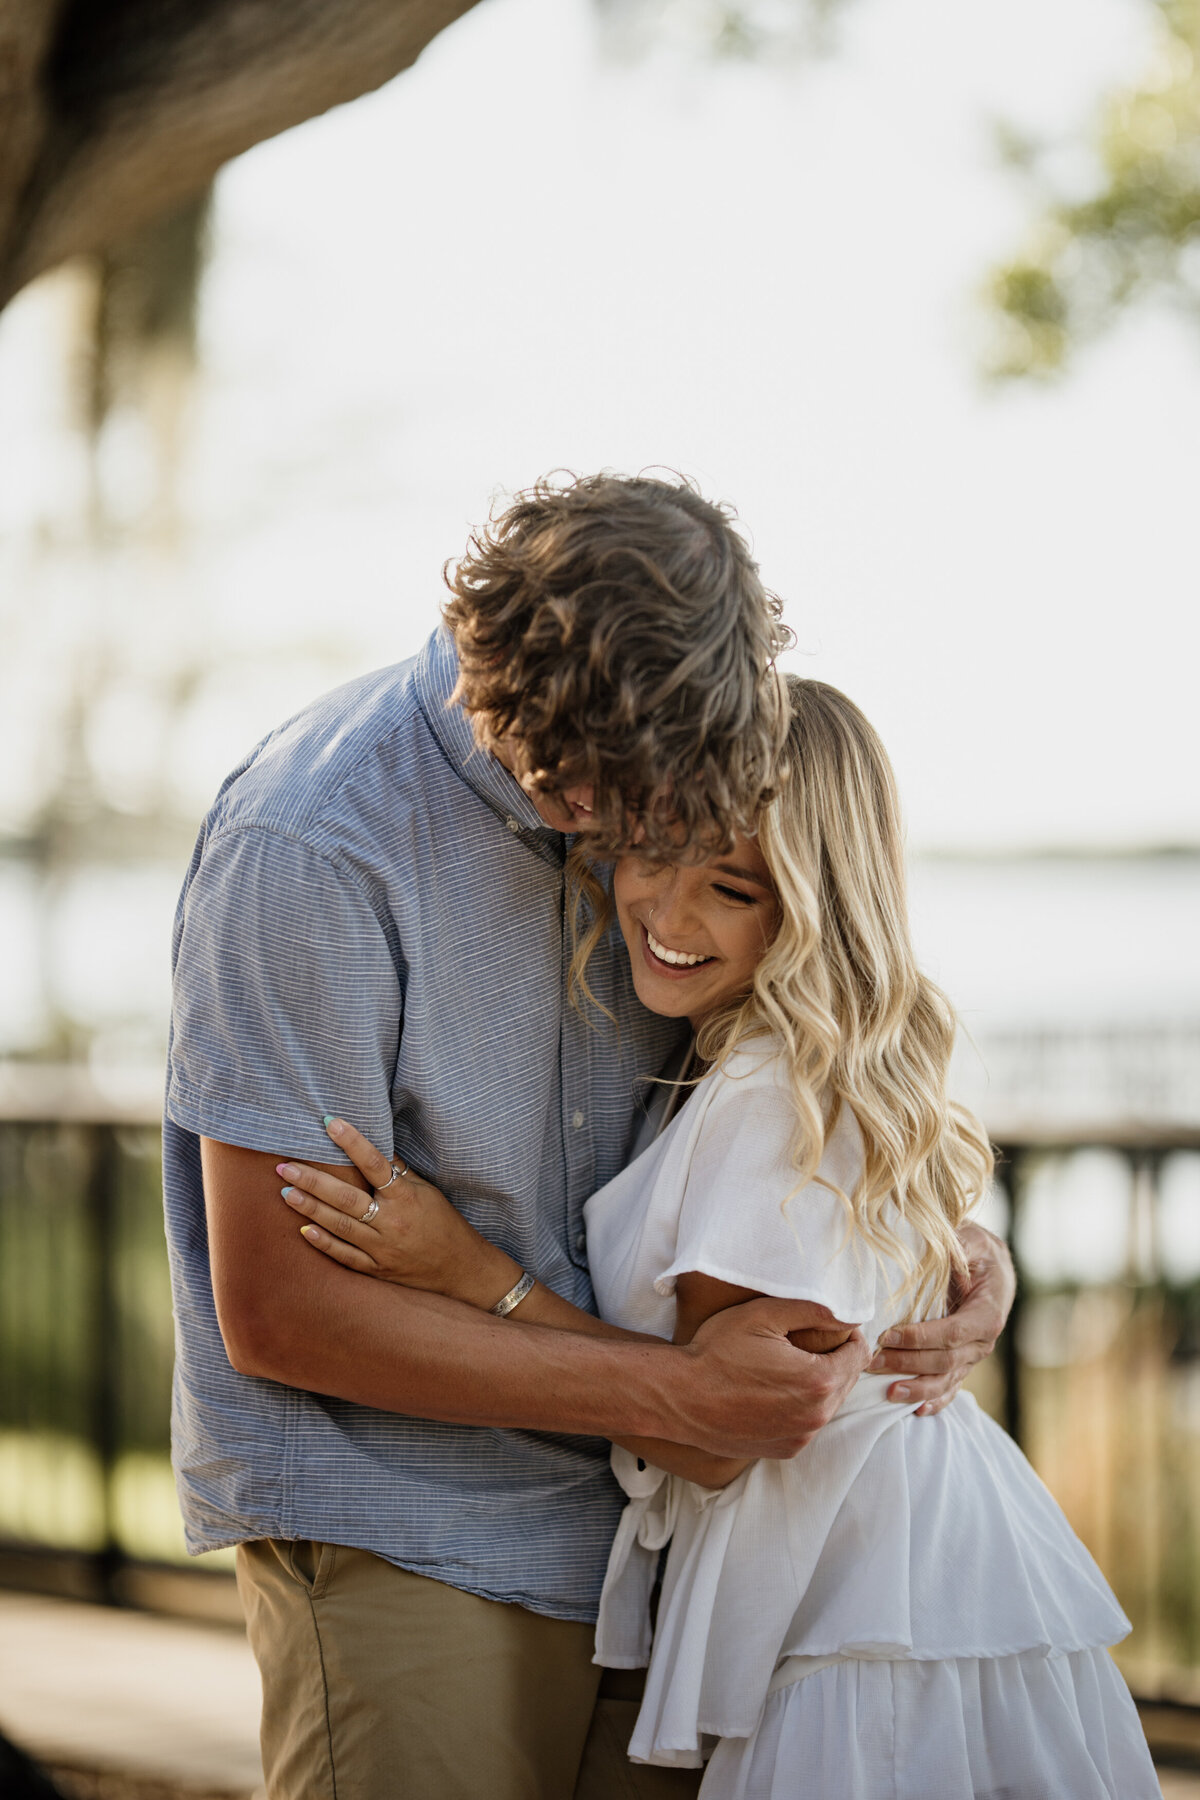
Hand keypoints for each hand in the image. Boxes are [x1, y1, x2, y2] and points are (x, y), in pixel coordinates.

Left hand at [277, 1118, 515, 1308]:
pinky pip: (346, 1257)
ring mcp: (383, 1249)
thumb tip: (373, 1146)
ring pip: (341, 1226)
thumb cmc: (444, 1223)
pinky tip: (303, 1230)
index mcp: (406, 1198)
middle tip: (285, 1167)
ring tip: (285, 1192)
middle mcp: (392, 1223)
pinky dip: (324, 1243)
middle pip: (347, 1198)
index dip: (352, 1142)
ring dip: (310, 1208)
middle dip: (313, 1181)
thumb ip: (399, 1172)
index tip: (329, 1123)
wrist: (461, 1269)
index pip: (375, 1164)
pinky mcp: (377, 1270)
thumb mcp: (426, 1192)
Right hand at [678, 1298, 870, 1458]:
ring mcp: (800, 1437)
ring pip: (828, 1403)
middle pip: (846, 1380)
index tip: (830, 1324)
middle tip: (809, 1340)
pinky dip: (802, 1405)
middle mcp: (816, 1416)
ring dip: (819, 1383)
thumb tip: (846, 1312)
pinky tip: (777, 1389)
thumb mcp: (763, 1316)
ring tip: (790, 1364)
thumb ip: (812, 1310)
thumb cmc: (717, 1352)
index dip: (848, 1334)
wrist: (680, 1397)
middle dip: (835, 1358)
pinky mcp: (784, 1449)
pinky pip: (808, 1423)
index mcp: (818, 1382)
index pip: (858, 1354)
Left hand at [868, 1221, 1015, 1414]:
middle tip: (872, 1362)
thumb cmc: (978, 1251)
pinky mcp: (964, 1363)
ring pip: (946, 1380)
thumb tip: (946, 1244)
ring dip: (916, 1389)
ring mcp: (974, 1356)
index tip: (886, 1335)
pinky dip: (935, 1401)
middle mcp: (983, 1342)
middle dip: (907, 1363)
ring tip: (888, 1393)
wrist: (993, 1268)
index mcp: (987, 1314)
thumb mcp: (972, 1240)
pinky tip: (915, 1410)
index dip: (919, 1338)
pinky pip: (951, 1388)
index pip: (951, 1333)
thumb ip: (960, 1244)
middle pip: (944, 1361)